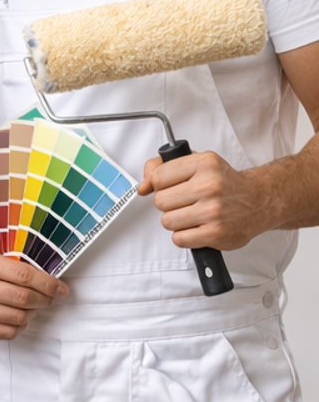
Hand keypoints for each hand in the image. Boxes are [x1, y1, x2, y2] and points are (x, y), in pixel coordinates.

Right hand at [0, 243, 66, 339]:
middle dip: (45, 299)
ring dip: (32, 313)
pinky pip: (7, 333)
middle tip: (50, 297)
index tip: (60, 288)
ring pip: (19, 318)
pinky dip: (19, 326)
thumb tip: (50, 280)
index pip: (25, 276)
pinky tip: (18, 316)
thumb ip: (17, 264)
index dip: (48, 284)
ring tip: (32, 306)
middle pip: (24, 299)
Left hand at [140, 149, 266, 250]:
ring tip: (193, 214)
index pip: (158, 177)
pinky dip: (185, 236)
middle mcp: (209, 186)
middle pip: (160, 201)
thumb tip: (142, 187)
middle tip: (186, 201)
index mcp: (204, 164)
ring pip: (167, 221)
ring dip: (176, 221)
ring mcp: (213, 211)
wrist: (259, 200)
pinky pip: (179, 239)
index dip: (160, 184)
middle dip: (169, 204)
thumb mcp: (196, 162)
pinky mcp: (216, 233)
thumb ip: (161, 167)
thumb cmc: (224, 183)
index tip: (171, 186)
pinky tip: (197, 227)